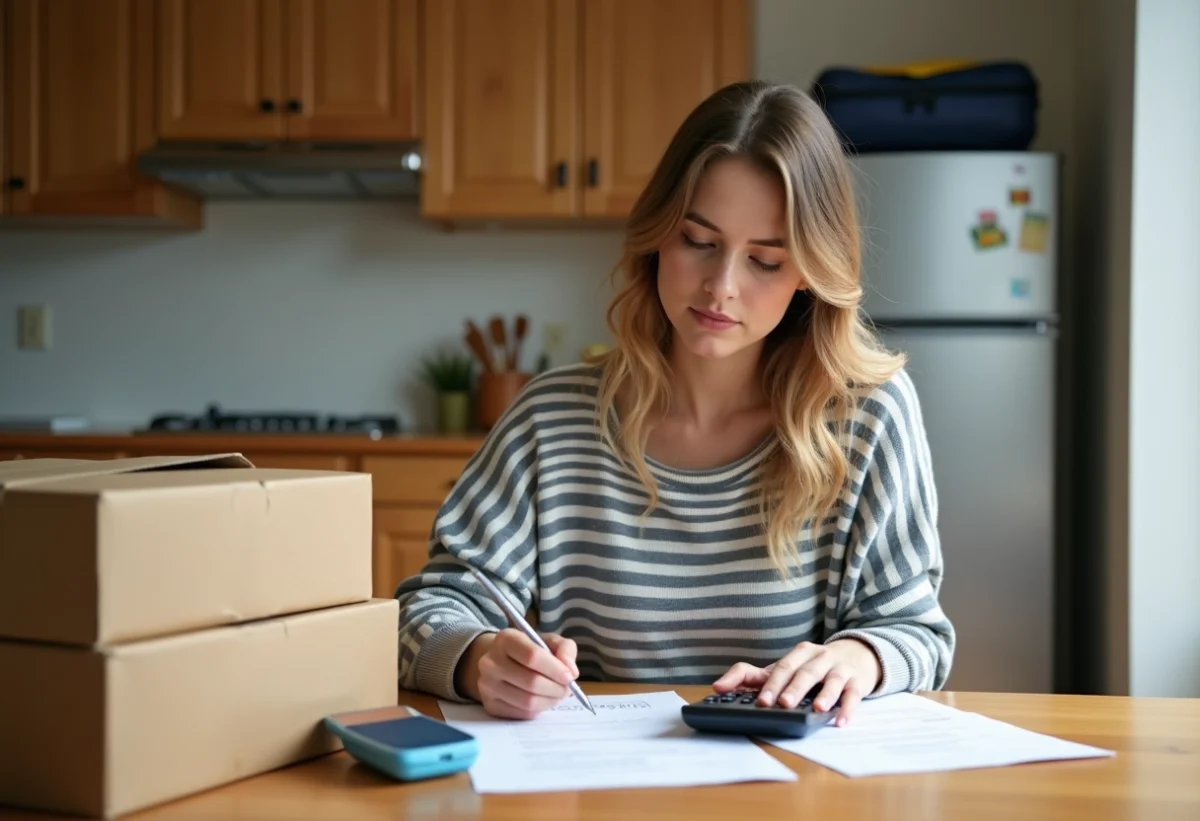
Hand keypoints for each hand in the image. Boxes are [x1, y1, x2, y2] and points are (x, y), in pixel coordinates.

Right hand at [455, 629, 578, 719]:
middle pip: (531, 682)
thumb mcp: (549, 641)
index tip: (570, 677)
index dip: (555, 669)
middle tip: (567, 689)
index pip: (532, 656)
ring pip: (527, 701)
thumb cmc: (530, 650)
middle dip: (556, 688)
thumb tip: (571, 672)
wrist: (501, 662)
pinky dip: (538, 710)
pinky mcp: (490, 705)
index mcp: (505, 639)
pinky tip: (542, 700)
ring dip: (550, 701)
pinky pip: (522, 713)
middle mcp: (490, 662)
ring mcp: (487, 685)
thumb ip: (565, 650)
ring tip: (557, 694)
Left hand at [712, 639, 881, 726]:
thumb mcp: (783, 668)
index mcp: (799, 653)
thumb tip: (717, 687)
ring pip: (831, 681)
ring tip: (816, 709)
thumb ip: (749, 676)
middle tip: (783, 704)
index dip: (771, 685)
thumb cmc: (812, 666)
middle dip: (793, 688)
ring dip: (824, 695)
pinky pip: (853, 695)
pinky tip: (840, 721)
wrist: (856, 655)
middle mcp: (819, 657)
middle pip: (804, 672)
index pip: (782, 667)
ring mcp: (839, 669)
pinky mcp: (857, 682)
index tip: (762, 702)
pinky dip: (847, 708)